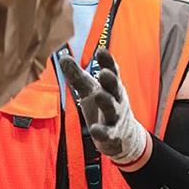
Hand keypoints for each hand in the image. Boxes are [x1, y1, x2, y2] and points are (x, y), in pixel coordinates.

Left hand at [59, 48, 149, 165]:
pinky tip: (94, 129)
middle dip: (111, 80)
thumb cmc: (104, 106)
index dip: (108, 62)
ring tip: (99, 95)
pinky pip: (108, 133)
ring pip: (112, 109)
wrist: (124, 136)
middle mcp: (116, 99)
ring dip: (107, 102)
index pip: (112, 71)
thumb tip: (63, 57)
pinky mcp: (113, 134)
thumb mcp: (90, 89)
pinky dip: (102, 132)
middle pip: (115, 88)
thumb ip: (77, 75)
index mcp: (111, 86)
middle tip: (105, 73)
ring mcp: (116, 117)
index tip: (101, 51)